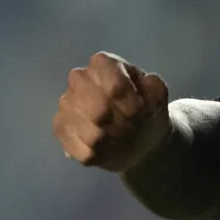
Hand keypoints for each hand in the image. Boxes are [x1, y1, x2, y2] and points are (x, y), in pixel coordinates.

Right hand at [54, 52, 173, 171]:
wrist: (139, 138)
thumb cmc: (146, 111)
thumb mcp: (158, 97)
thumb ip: (155, 88)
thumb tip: (147, 82)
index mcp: (103, 65)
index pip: (115, 84)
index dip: (132, 104)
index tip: (140, 113)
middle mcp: (80, 79)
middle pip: (99, 108)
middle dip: (122, 124)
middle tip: (131, 126)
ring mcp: (67, 104)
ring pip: (92, 133)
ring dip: (113, 141)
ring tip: (119, 136)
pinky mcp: (61, 129)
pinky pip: (84, 151)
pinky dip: (102, 155)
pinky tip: (106, 148)